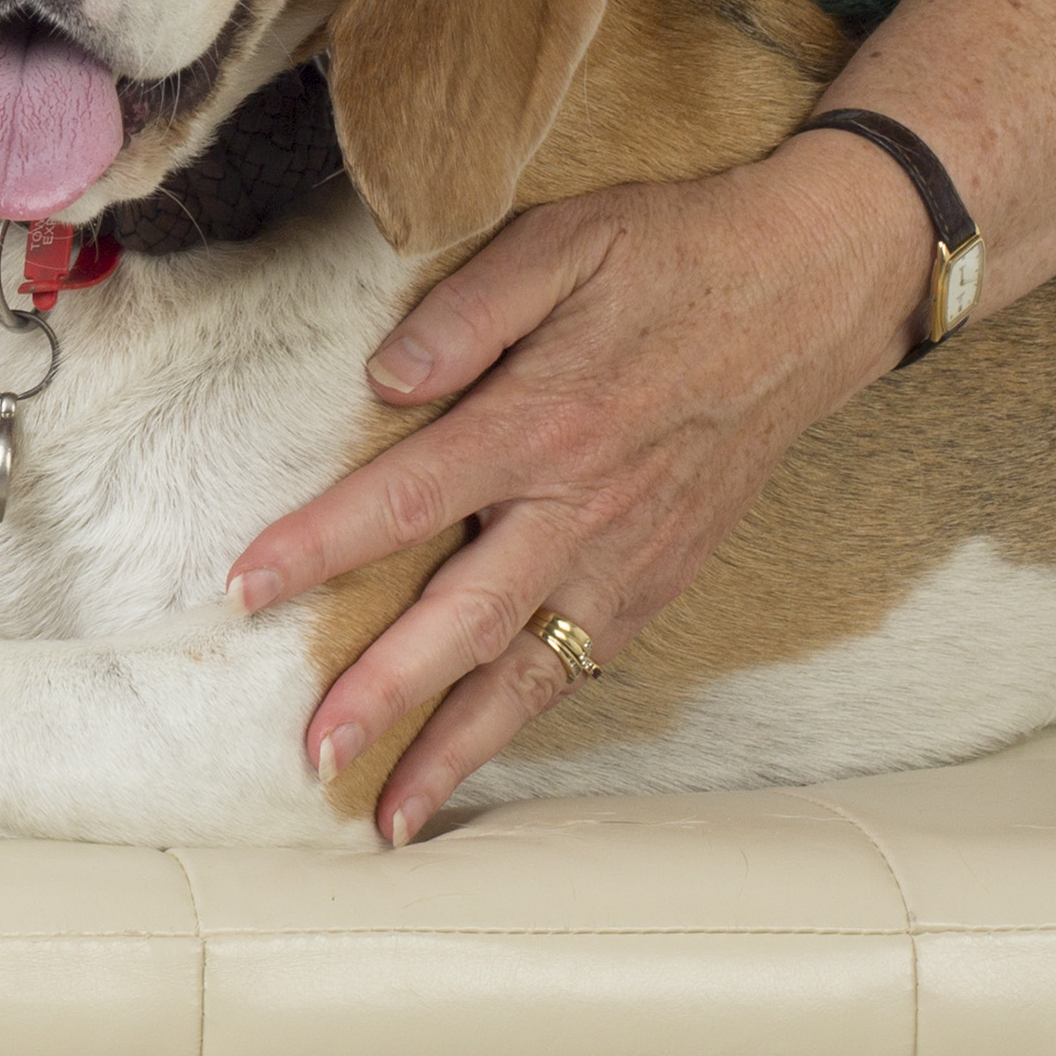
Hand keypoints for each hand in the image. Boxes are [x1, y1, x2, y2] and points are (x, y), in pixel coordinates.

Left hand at [224, 136, 922, 844]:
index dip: (318, 548)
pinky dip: (531, 714)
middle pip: (464, 618)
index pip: (405, 498)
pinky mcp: (664, 573)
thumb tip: (384, 378)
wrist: (811, 291)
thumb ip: (468, 309)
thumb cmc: (675, 254)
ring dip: (458, 743)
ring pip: (530, 669)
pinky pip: (586, 660)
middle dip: (383, 692)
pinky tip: (485, 748)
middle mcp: (582, 506)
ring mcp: (629, 552)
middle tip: (314, 754)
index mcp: (543, 421)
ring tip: (394, 814)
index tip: (244, 589)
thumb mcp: (566, 240)